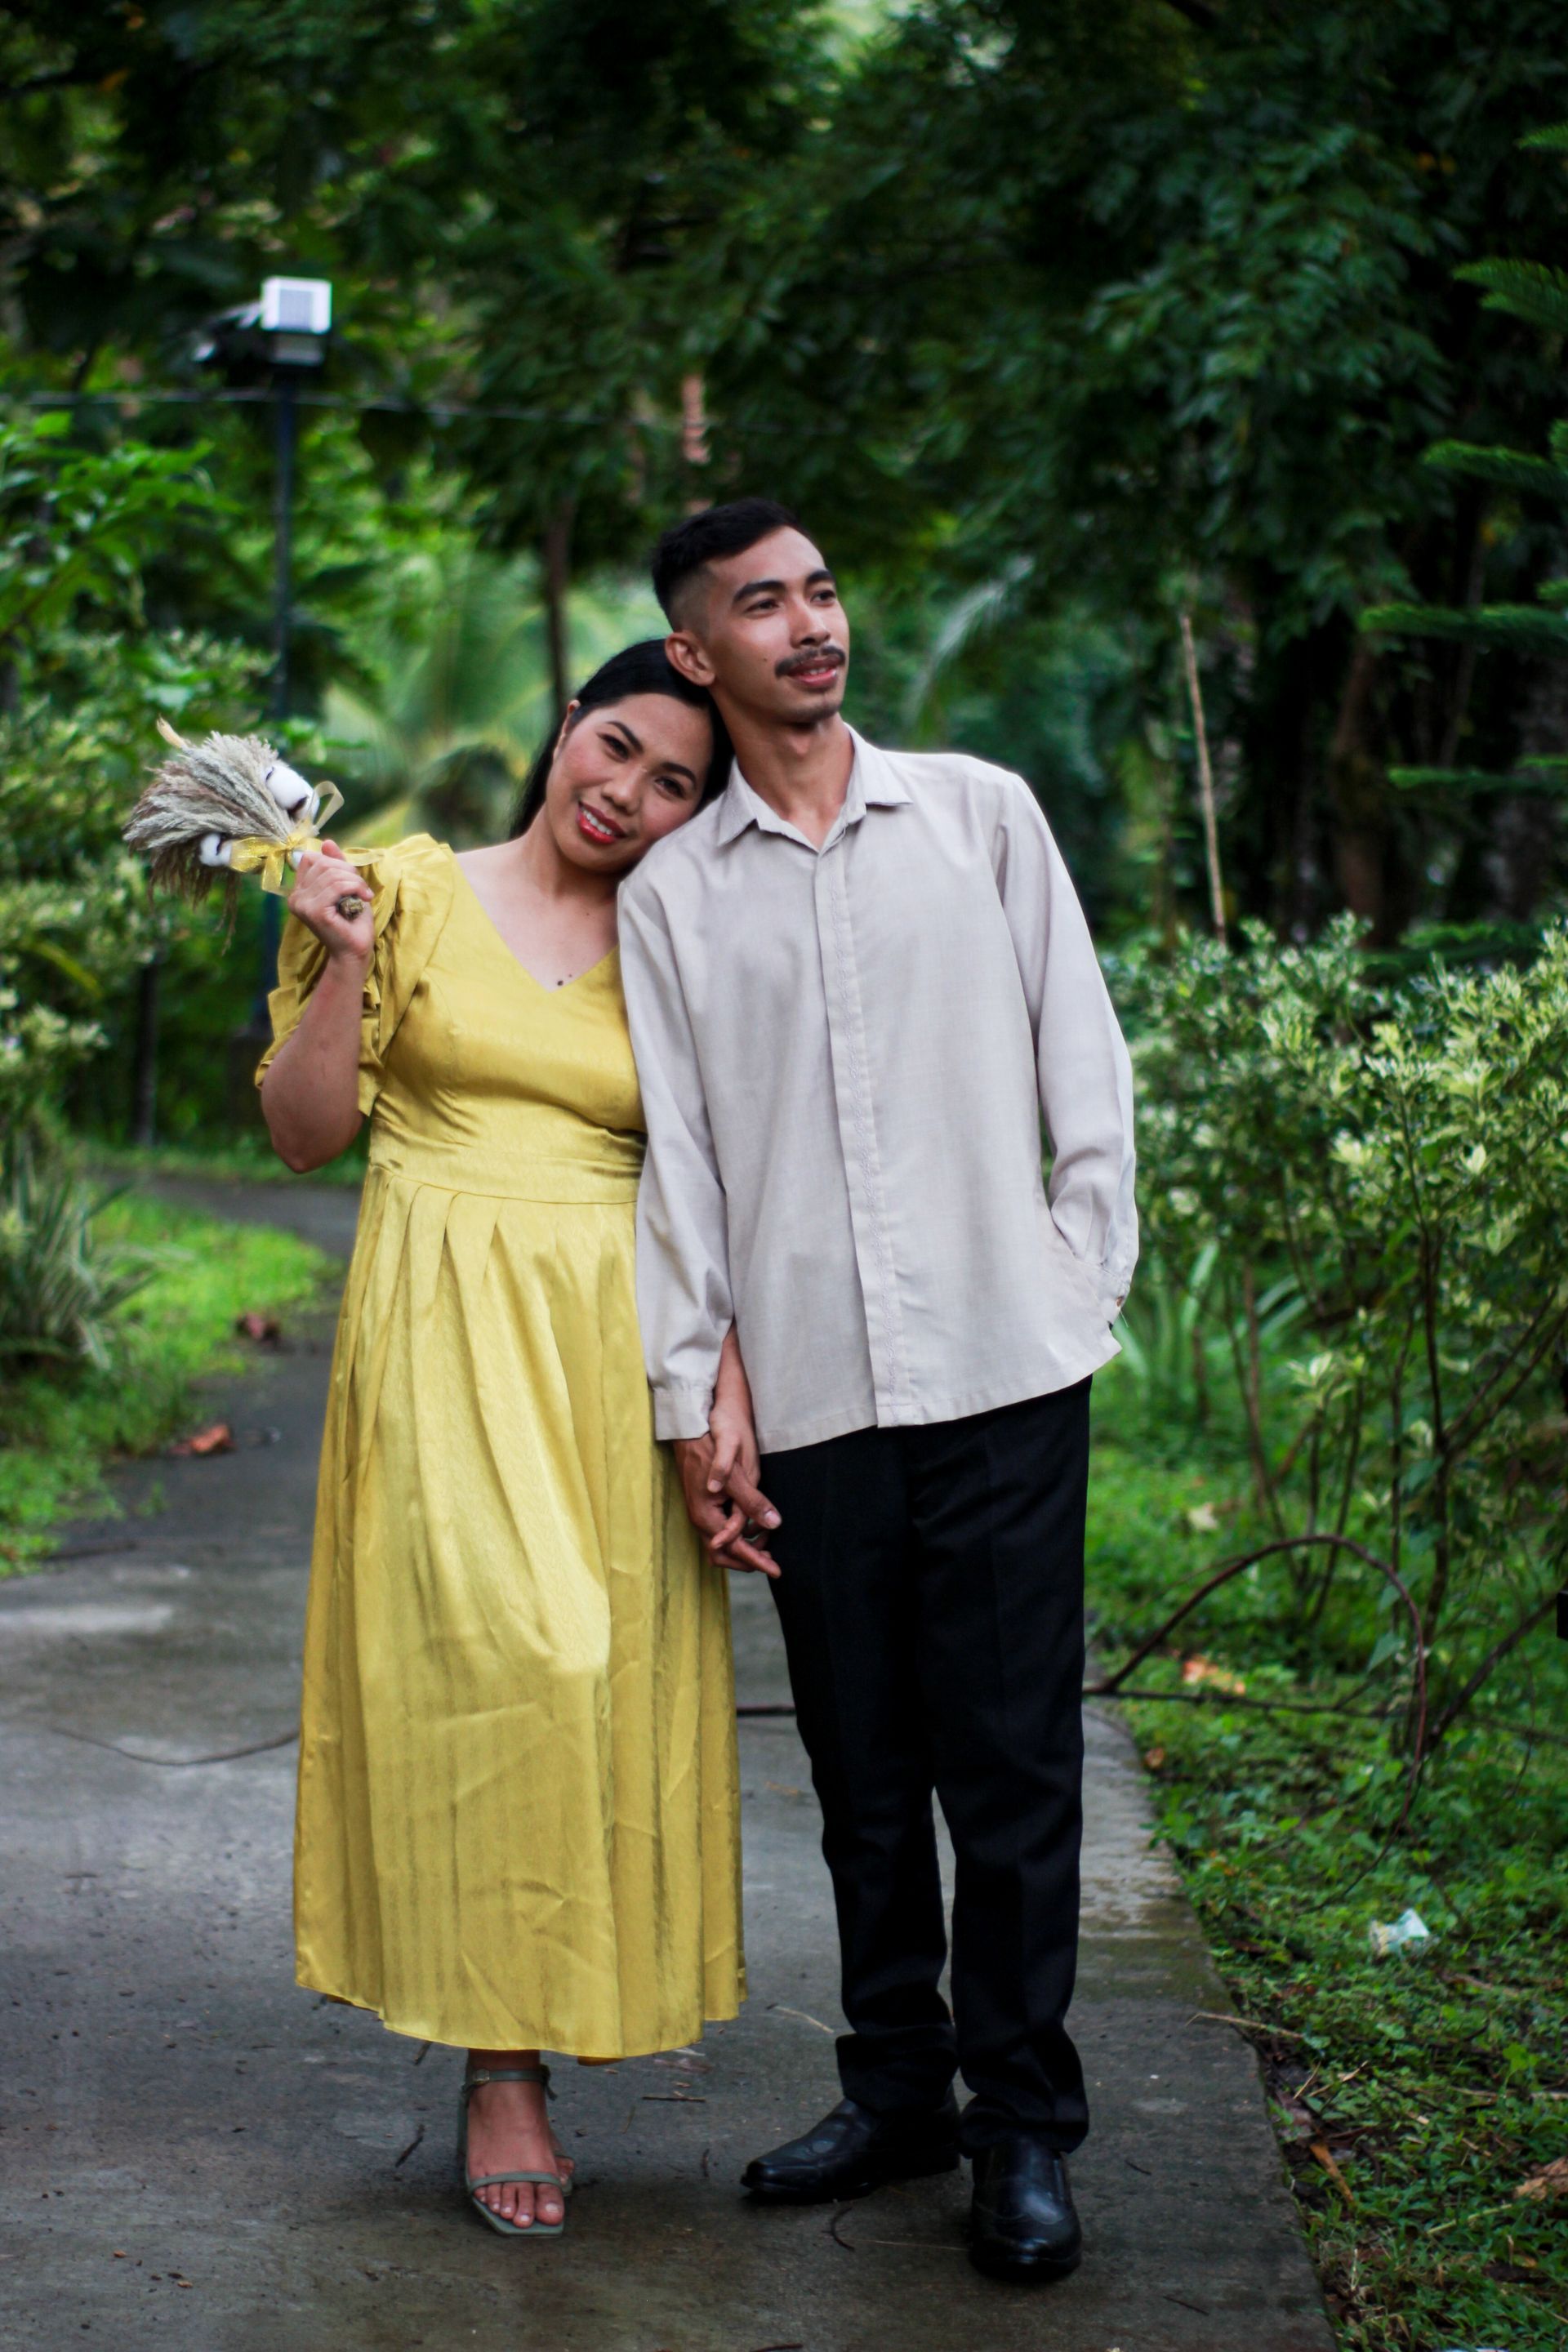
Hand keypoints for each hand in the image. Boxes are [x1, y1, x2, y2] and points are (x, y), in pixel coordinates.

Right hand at [287, 843, 372, 966]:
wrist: (355, 951)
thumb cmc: (352, 921)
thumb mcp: (346, 886)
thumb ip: (336, 865)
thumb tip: (327, 842)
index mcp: (298, 891)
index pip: (311, 858)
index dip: (335, 863)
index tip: (350, 880)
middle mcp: (294, 897)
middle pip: (322, 863)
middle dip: (348, 872)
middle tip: (361, 889)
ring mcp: (302, 904)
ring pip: (332, 874)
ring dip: (355, 882)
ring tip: (363, 896)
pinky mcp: (314, 911)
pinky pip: (337, 886)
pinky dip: (356, 888)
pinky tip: (363, 900)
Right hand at [673, 1432, 779, 1577]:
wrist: (690, 1430)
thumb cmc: (713, 1448)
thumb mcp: (738, 1475)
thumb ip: (753, 1501)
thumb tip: (774, 1524)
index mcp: (706, 1516)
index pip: (735, 1548)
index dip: (757, 1561)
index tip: (777, 1571)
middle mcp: (700, 1519)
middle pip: (723, 1554)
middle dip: (748, 1559)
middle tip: (772, 1559)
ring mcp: (700, 1513)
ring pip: (721, 1544)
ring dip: (744, 1547)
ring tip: (768, 1542)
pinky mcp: (703, 1506)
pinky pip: (720, 1530)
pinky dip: (738, 1535)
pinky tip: (754, 1525)